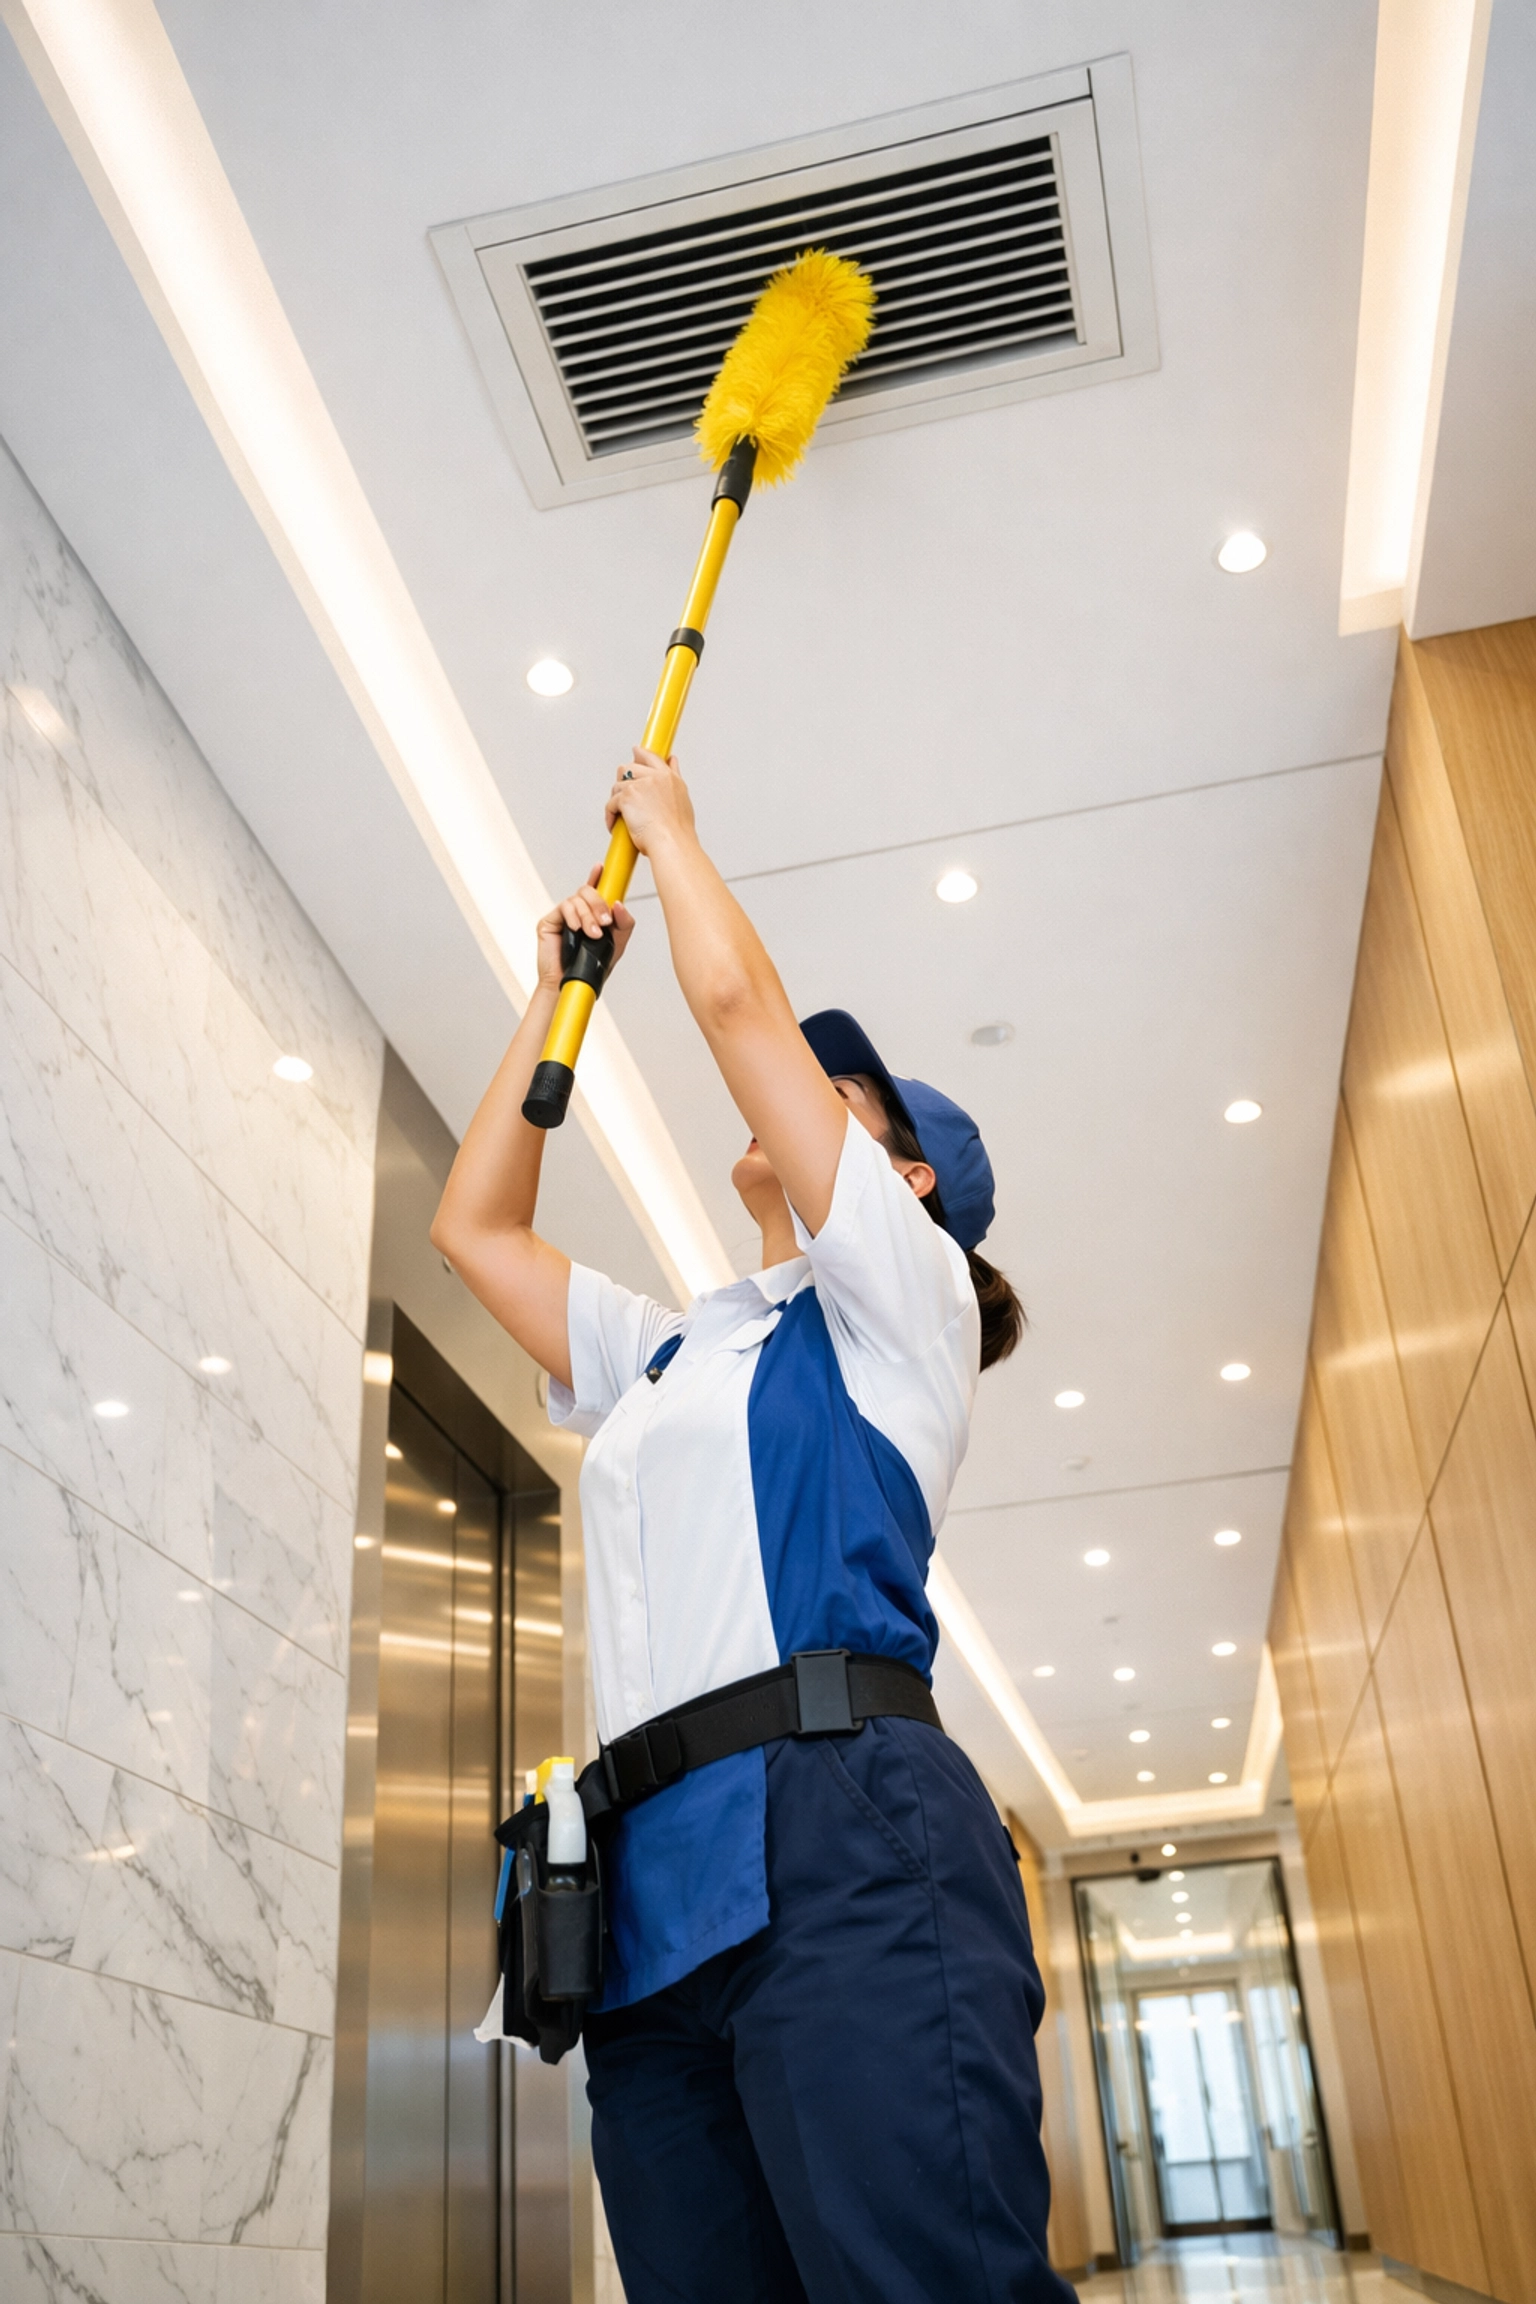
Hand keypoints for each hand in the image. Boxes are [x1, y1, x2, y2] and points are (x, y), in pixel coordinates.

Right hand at [535, 870, 635, 994]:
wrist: (573, 984)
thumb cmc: (592, 966)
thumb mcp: (617, 944)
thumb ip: (624, 925)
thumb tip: (619, 904)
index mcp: (591, 914)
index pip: (594, 890)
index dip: (597, 876)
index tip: (602, 868)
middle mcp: (576, 912)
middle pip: (587, 891)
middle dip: (599, 904)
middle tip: (605, 922)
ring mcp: (562, 915)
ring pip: (577, 899)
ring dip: (588, 916)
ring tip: (592, 934)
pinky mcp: (549, 921)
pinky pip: (564, 907)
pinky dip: (573, 917)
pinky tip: (577, 929)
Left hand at [605, 747, 696, 855]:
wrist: (672, 843)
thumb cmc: (678, 830)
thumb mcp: (682, 798)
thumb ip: (675, 776)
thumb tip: (672, 760)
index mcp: (669, 777)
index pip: (651, 757)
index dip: (640, 754)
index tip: (636, 753)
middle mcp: (655, 777)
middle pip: (629, 767)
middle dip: (623, 780)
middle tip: (623, 795)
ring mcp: (640, 785)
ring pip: (617, 785)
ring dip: (617, 800)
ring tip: (621, 814)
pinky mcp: (626, 797)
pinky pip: (611, 803)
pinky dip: (611, 816)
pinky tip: (615, 825)